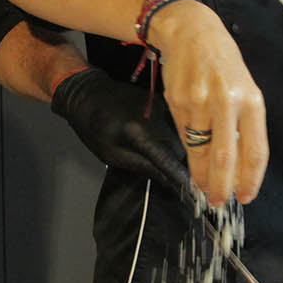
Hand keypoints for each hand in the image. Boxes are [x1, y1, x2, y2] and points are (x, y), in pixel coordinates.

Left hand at [51, 68, 195, 199]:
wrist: (89, 92)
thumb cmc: (93, 126)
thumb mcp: (112, 155)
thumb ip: (144, 167)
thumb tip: (170, 182)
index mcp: (137, 133)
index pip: (168, 159)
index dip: (181, 176)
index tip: (193, 191)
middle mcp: (154, 118)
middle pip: (180, 149)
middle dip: (182, 166)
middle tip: (181, 180)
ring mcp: (161, 107)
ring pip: (181, 137)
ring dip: (179, 152)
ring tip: (171, 161)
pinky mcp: (163, 102)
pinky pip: (175, 126)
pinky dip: (174, 138)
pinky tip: (164, 143)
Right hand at [144, 0, 267, 205]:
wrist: (190, 32)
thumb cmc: (222, 63)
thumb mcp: (244, 87)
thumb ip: (243, 122)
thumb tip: (239, 164)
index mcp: (252, 100)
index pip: (255, 150)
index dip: (250, 178)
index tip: (246, 196)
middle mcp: (228, 102)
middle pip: (226, 157)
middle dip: (223, 186)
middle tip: (220, 202)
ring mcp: (200, 103)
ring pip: (201, 151)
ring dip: (203, 176)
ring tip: (206, 188)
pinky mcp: (178, 102)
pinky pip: (184, 137)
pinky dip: (190, 155)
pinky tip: (194, 163)